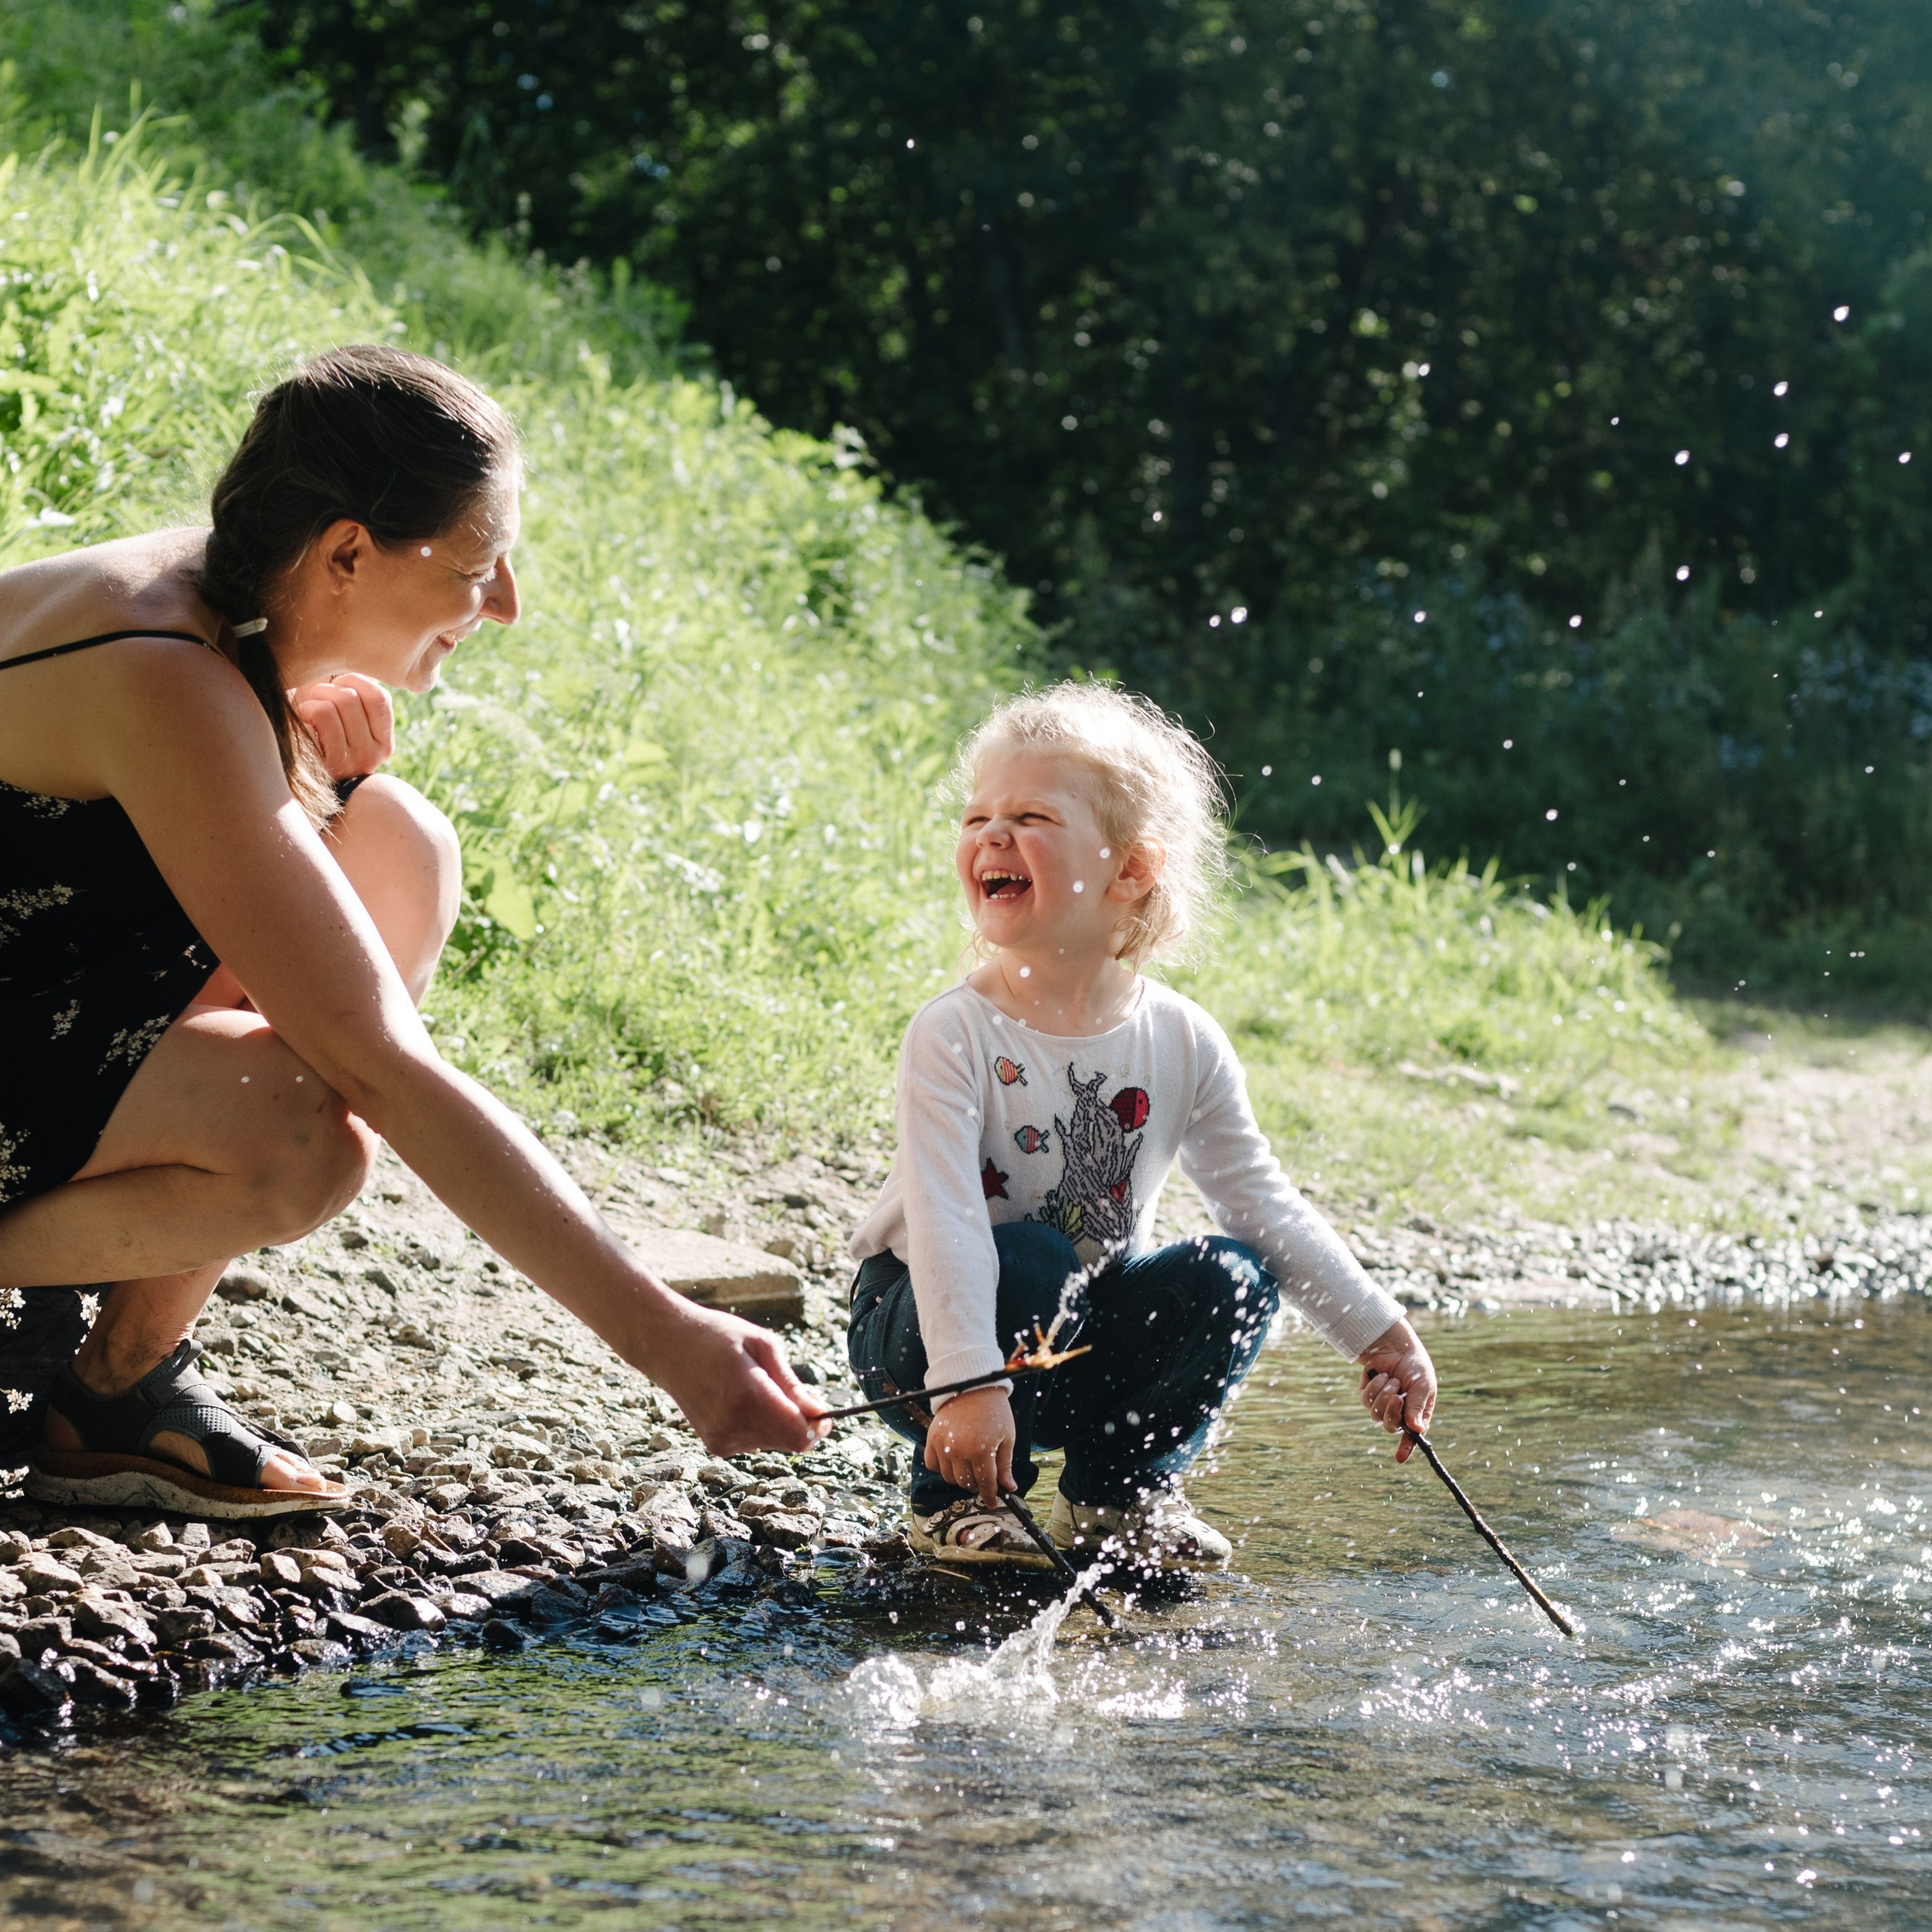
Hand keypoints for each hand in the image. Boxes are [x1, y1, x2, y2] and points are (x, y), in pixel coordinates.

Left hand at [292, 672, 393, 780]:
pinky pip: (318, 717)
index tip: (337, 683)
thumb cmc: (315, 730)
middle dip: (324, 690)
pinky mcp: (327, 765)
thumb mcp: (343, 713)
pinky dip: (304, 714)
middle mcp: (374, 755)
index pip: (379, 697)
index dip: (354, 680)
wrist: (292, 768)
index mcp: (383, 741)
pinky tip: (302, 728)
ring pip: (332, 707)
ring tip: (307, 716)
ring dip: (311, 703)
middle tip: (314, 701)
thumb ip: (355, 691)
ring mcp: (352, 763)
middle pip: (351, 698)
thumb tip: (353, 659)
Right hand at [647, 1300, 828, 1457]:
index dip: (818, 1427)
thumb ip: (791, 1383)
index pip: (798, 1435)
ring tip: (757, 1387)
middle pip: (791, 1442)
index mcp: (747, 1395)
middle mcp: (733, 1424)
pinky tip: (742, 1400)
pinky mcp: (715, 1444)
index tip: (825, 1411)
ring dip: (779, 1423)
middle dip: (802, 1423)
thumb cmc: (717, 1335)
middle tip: (789, 1390)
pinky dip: (760, 1426)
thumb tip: (818, 1411)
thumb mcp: (762, 1344)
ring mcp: (721, 1438)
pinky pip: (755, 1442)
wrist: (666, 1345)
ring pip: (774, 1443)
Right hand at [924, 1384, 1015, 1504]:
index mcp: (981, 1451)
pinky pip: (933, 1465)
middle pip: (966, 1483)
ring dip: (960, 1477)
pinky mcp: (931, 1438)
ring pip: (949, 1477)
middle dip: (977, 1485)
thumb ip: (1005, 1465)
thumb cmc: (994, 1411)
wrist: (972, 1386)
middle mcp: (958, 1451)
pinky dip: (942, 1468)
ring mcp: (942, 1445)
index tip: (992, 1502)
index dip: (989, 1496)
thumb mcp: (1007, 1437)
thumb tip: (1009, 1489)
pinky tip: (953, 1460)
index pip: (985, 1484)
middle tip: (983, 1477)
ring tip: (969, 1466)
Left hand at [1357, 1317, 1437, 1462]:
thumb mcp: (1423, 1386)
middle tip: (1398, 1395)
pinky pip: (1366, 1399)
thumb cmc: (1414, 1366)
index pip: (1411, 1436)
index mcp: (1415, 1415)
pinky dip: (1375, 1386)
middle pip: (1390, 1426)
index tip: (1399, 1458)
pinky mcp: (1367, 1395)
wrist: (1396, 1346)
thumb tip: (1417, 1430)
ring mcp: (1381, 1405)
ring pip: (1376, 1413)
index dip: (1405, 1448)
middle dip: (1393, 1412)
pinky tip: (1381, 1375)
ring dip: (1385, 1394)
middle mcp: (1398, 1413)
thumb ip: (1418, 1407)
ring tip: (1393, 1379)